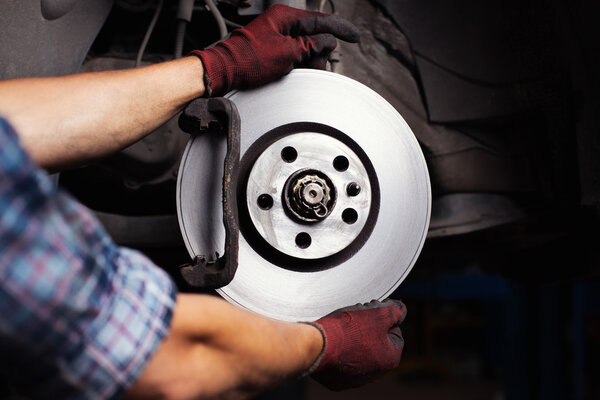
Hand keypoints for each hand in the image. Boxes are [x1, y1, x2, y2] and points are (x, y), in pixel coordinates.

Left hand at [190, 4, 359, 95]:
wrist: (224, 72)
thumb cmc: (247, 60)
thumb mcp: (287, 53)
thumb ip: (311, 46)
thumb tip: (327, 42)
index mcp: (285, 16)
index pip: (321, 20)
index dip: (340, 29)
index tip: (355, 37)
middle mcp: (282, 23)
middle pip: (315, 35)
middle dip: (320, 51)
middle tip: (316, 63)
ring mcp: (278, 37)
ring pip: (306, 47)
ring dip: (310, 61)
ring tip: (301, 70)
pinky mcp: (274, 50)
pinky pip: (295, 55)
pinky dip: (300, 64)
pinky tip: (297, 71)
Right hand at [305, 299, 405, 390]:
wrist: (317, 345)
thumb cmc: (348, 330)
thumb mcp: (378, 313)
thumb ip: (395, 311)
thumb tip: (401, 310)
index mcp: (390, 358)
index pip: (395, 334)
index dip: (383, 319)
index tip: (371, 313)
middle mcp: (375, 373)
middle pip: (377, 344)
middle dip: (369, 329)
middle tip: (356, 319)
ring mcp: (356, 379)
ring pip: (360, 354)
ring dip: (355, 341)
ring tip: (343, 329)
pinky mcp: (337, 381)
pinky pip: (343, 363)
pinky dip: (340, 352)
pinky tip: (334, 342)